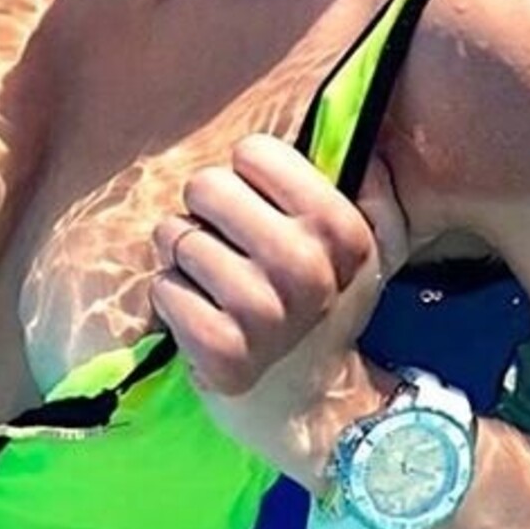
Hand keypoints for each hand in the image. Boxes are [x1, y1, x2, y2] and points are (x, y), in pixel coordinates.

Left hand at [150, 133, 409, 486]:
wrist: (310, 403)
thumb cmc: (323, 305)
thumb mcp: (364, 244)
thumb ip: (367, 183)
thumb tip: (359, 125)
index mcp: (343, 230)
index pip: (254, 152)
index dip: (248, 178)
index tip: (264, 211)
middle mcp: (308, 270)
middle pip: (206, 186)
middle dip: (205, 212)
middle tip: (228, 247)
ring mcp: (264, 315)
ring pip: (176, 236)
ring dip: (184, 258)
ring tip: (215, 285)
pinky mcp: (222, 356)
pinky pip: (162, 289)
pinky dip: (171, 298)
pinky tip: (201, 318)